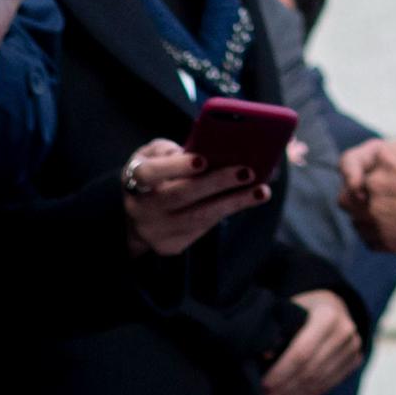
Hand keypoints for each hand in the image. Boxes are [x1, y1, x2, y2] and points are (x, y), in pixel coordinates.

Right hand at [121, 139, 272, 257]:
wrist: (137, 213)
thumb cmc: (156, 172)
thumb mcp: (156, 154)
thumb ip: (176, 149)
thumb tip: (211, 148)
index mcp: (134, 178)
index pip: (151, 173)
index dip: (177, 167)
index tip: (203, 160)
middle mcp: (141, 208)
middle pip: (181, 196)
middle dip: (217, 183)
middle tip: (248, 171)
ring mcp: (155, 231)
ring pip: (198, 217)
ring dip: (233, 202)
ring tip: (261, 190)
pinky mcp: (170, 246)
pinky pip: (203, 228)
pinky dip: (227, 212)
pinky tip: (247, 200)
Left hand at [258, 288, 366, 394]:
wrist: (334, 305)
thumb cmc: (304, 309)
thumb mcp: (290, 311)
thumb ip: (277, 330)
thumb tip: (265, 355)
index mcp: (327, 315)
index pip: (302, 351)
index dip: (282, 371)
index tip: (264, 384)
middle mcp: (345, 331)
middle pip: (311, 369)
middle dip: (287, 389)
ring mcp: (353, 347)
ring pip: (320, 381)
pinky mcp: (355, 360)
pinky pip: (329, 384)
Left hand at [340, 135, 395, 256]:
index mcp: (386, 157)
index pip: (348, 163)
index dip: (350, 173)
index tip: (358, 182)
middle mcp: (375, 184)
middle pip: (346, 197)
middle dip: (357, 201)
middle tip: (374, 204)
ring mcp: (376, 213)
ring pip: (356, 221)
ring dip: (368, 220)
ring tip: (391, 220)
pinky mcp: (385, 239)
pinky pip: (369, 240)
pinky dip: (379, 238)